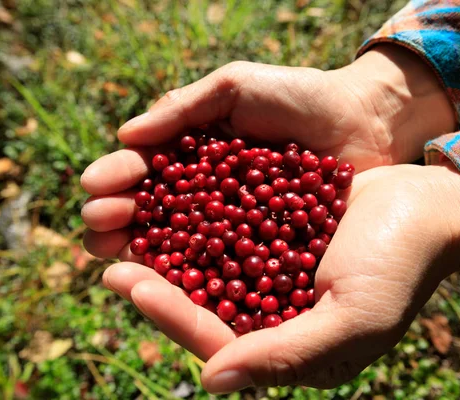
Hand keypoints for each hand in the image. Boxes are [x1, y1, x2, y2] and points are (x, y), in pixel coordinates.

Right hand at [80, 45, 453, 260]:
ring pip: (181, 245)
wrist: (364, 118)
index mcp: (195, 158)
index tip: (95, 186)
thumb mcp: (235, 88)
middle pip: (154, 215)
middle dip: (120, 220)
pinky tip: (169, 278)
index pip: (145, 174)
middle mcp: (209, 198)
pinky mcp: (266, 253)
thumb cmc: (298, 95)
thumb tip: (125, 134)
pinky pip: (226, 265)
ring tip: (115, 255)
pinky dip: (196, 272)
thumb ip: (182, 108)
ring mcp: (236, 228)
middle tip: (96, 226)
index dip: (118, 180)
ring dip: (145, 252)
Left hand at [100, 162, 459, 392]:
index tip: (131, 285)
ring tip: (128, 233)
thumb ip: (286, 355)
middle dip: (158, 287)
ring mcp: (274, 274)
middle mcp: (276, 314)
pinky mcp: (276, 235)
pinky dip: (198, 222)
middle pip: (204, 306)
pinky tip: (168, 203)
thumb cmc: (397, 265)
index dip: (173, 316)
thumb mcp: (352, 319)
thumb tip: (212, 382)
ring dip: (169, 252)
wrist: (428, 204)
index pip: (219, 340)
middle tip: (113, 265)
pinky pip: (229, 233)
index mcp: (291, 345)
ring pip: (209, 269)